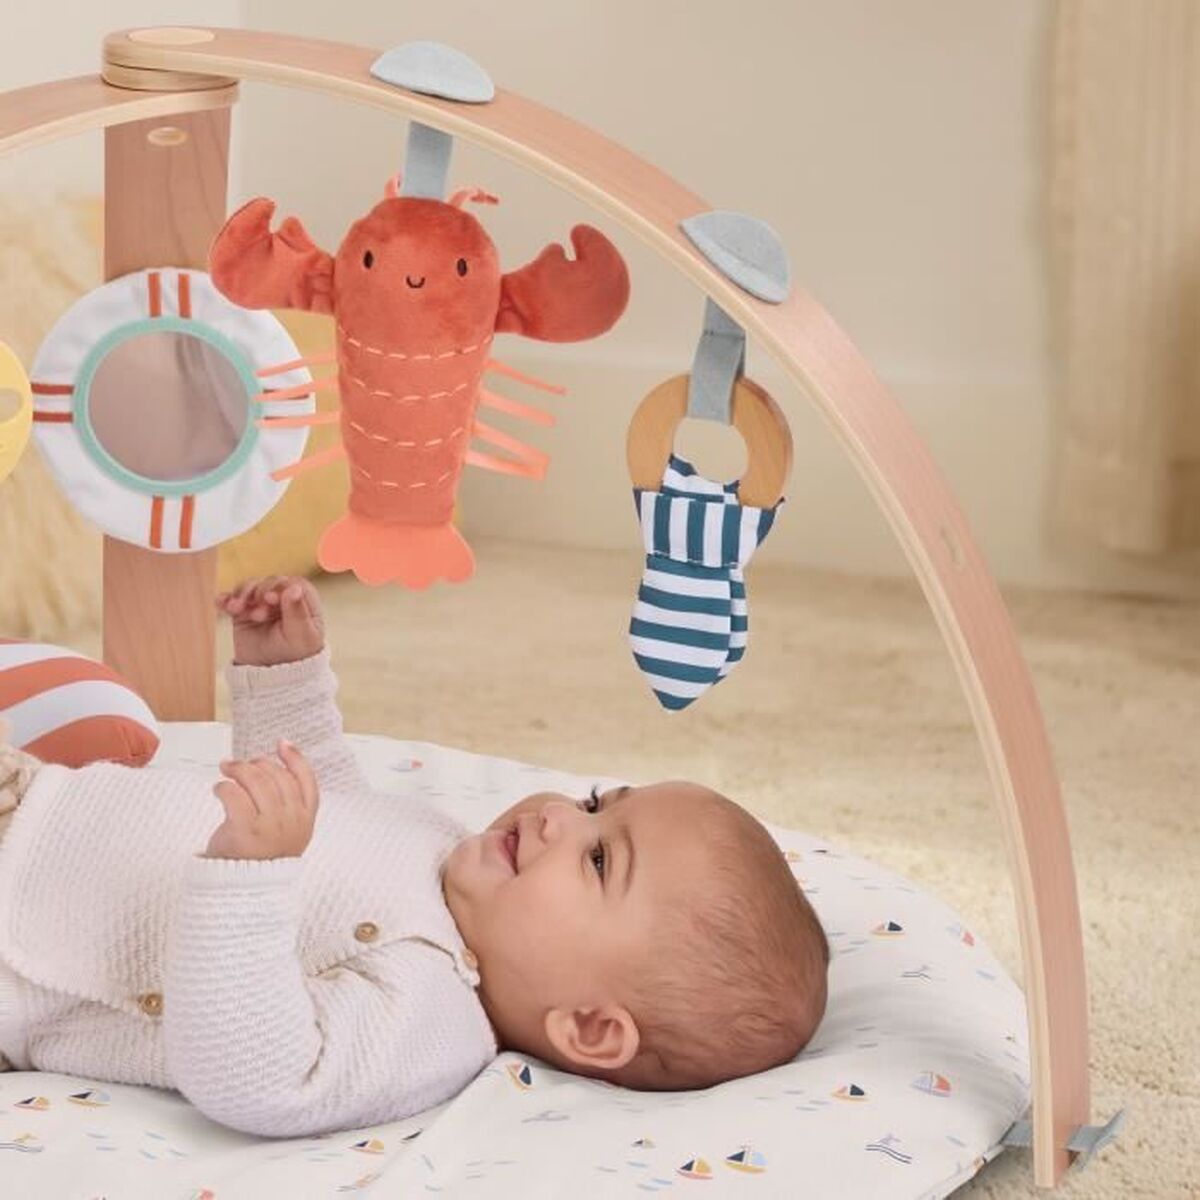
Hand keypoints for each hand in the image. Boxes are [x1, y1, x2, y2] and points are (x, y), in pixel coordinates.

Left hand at [204, 741, 319, 860]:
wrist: (242, 891)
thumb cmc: (259, 858)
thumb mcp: (285, 831)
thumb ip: (287, 804)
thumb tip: (273, 766)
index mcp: (305, 819)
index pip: (307, 780)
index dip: (295, 758)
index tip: (282, 745)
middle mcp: (292, 821)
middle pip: (277, 776)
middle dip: (256, 763)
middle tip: (239, 763)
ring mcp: (271, 825)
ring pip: (256, 780)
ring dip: (238, 769)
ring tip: (227, 769)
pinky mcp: (245, 830)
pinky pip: (234, 794)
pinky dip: (223, 786)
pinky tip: (219, 789)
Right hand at [216, 575, 324, 666]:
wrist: (273, 675)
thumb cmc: (296, 655)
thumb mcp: (301, 635)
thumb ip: (297, 612)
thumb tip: (294, 588)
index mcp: (303, 600)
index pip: (291, 583)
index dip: (279, 587)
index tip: (270, 599)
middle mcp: (283, 598)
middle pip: (268, 583)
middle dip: (260, 594)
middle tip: (258, 615)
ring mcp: (261, 603)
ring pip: (250, 588)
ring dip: (242, 595)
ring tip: (237, 609)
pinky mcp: (243, 612)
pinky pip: (232, 600)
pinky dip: (226, 600)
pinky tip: (221, 603)